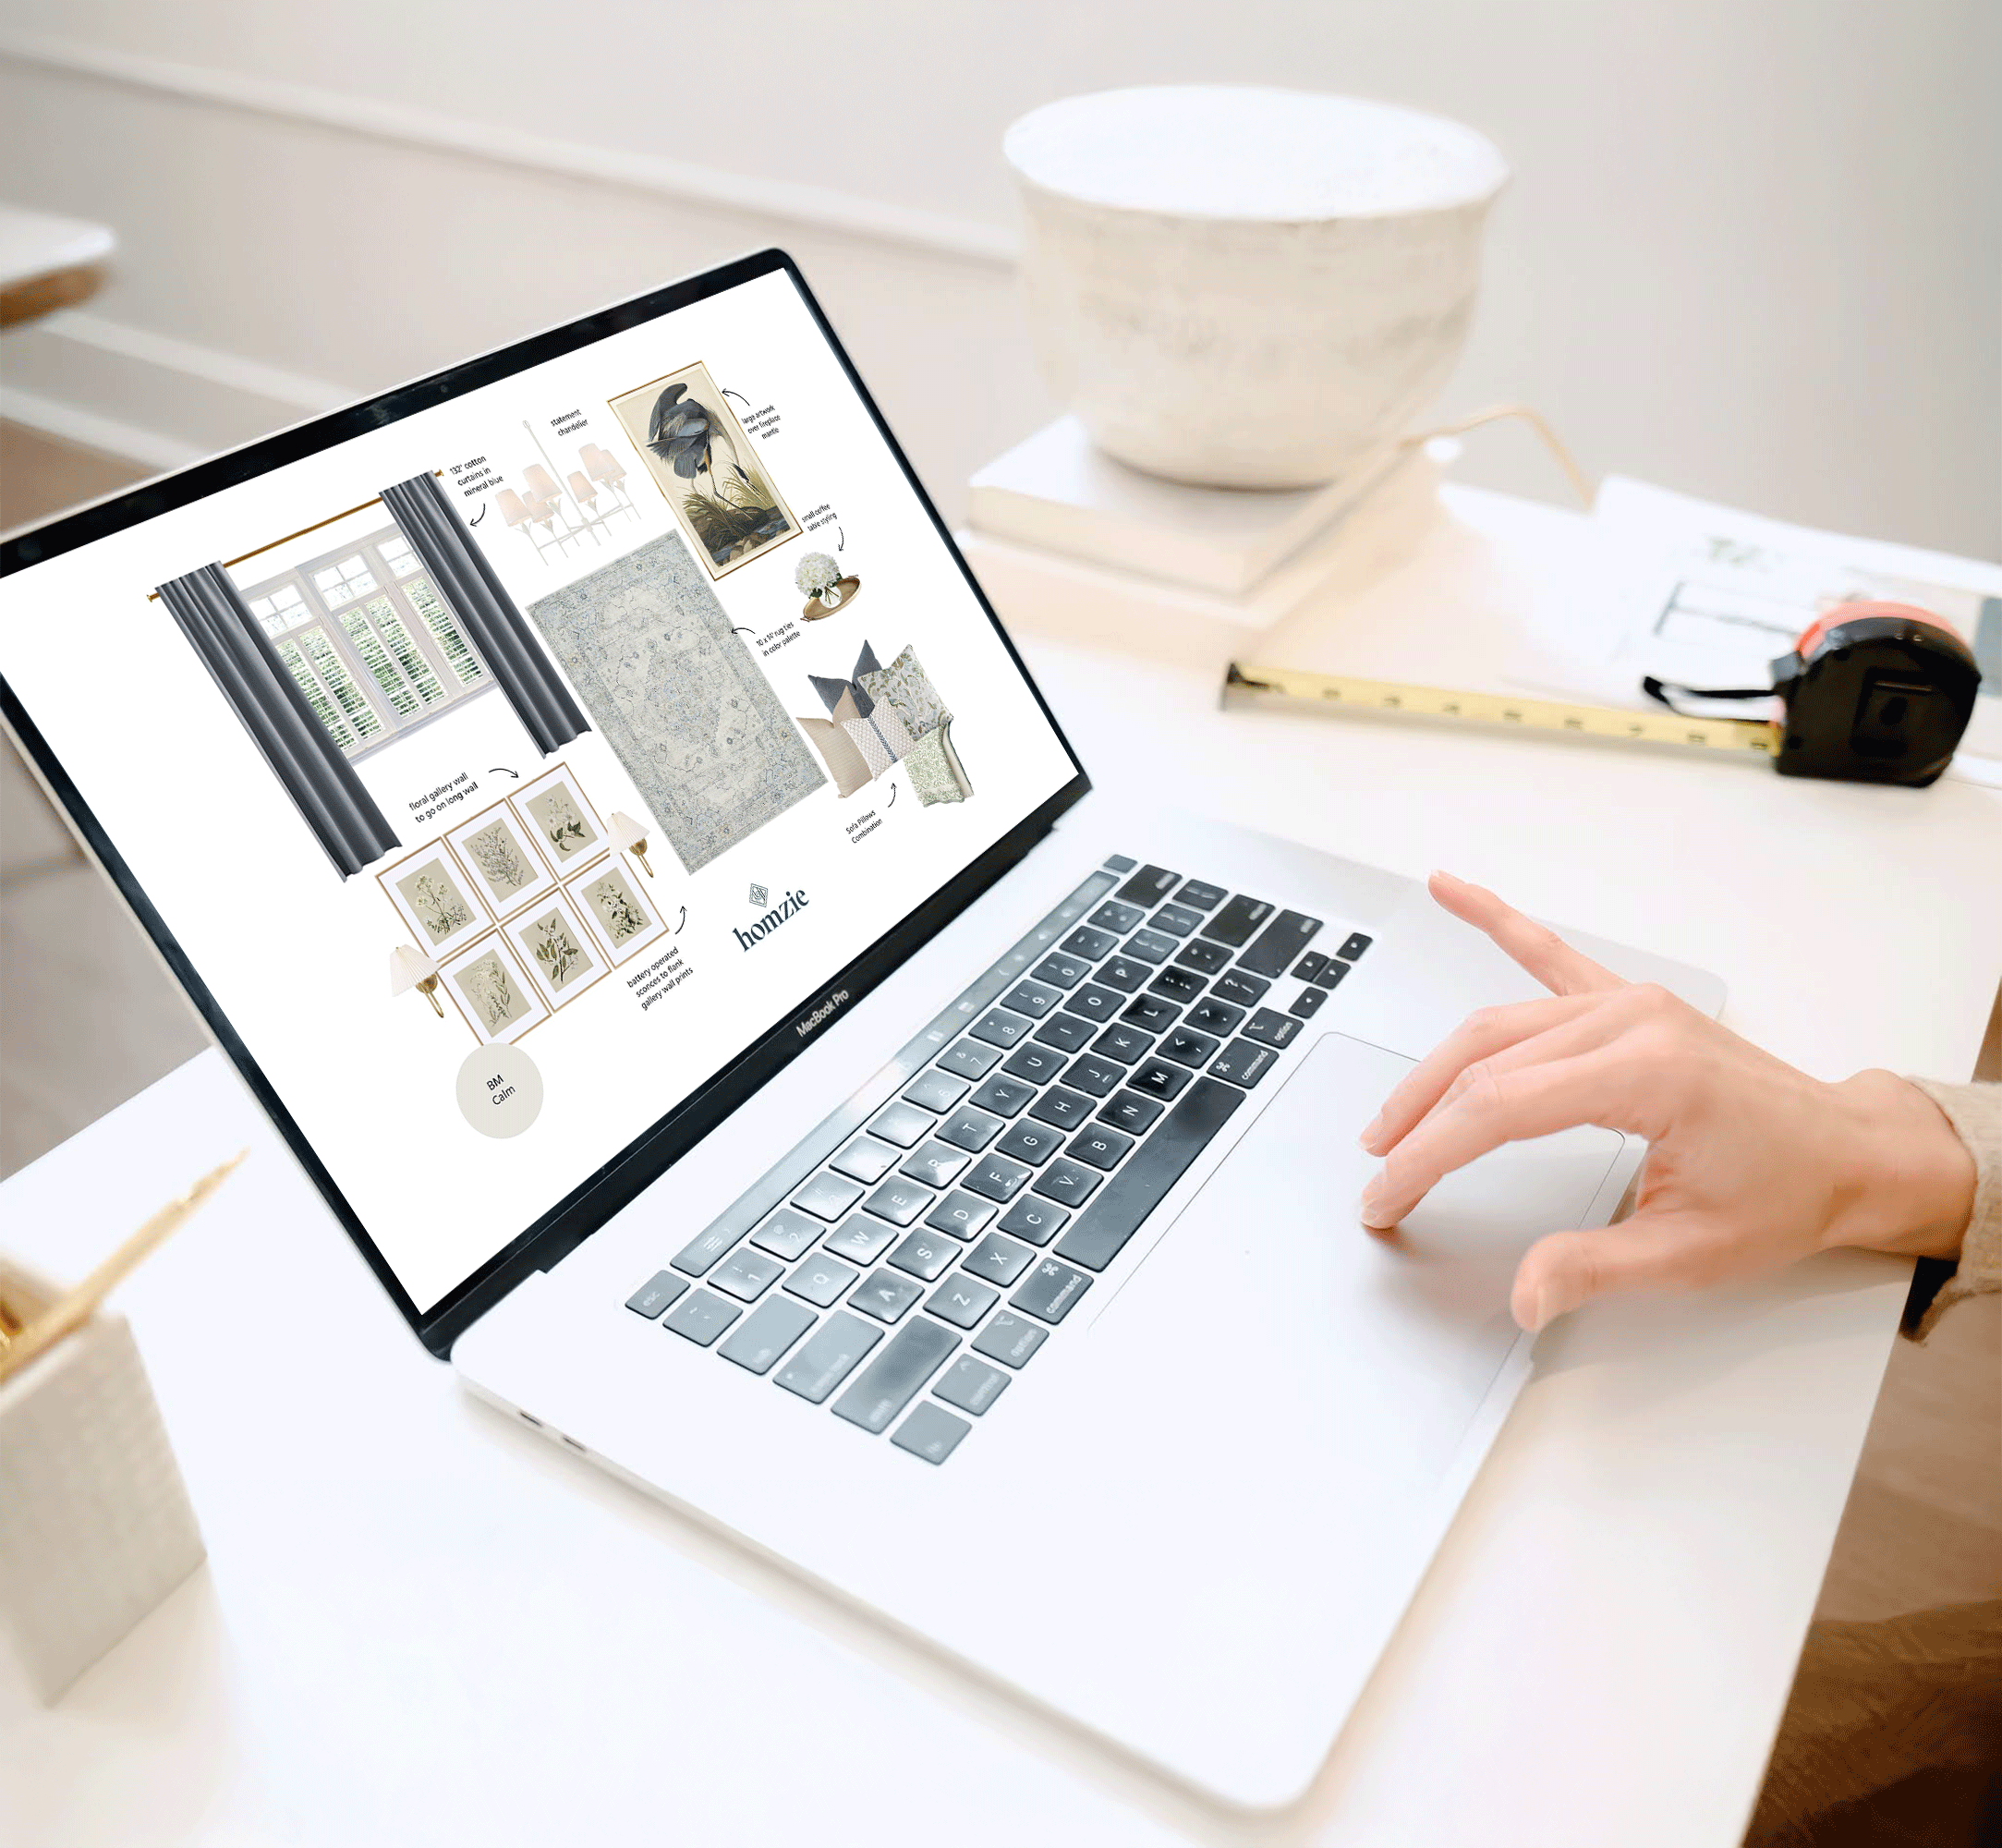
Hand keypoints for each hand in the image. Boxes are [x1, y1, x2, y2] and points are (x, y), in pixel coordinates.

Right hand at [1357, 872, 1975, 1330]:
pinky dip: (1496, 921)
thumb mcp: (1692, 1253)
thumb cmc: (1785, 1195)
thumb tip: (1523, 1294)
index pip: (1499, 1111)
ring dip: (1434, 1071)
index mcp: (1647, 1076)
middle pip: (1486, 1067)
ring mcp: (1628, 1004)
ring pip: (1498, 1027)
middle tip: (1379, 1175)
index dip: (1428, 1157)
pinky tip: (1450, 888)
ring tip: (1389, 1120)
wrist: (1850, 1152)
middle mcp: (1631, 1023)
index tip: (1387, 1197)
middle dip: (1418, 1125)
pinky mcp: (1628, 1003)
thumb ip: (1595, 1267)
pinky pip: (1547, 956)